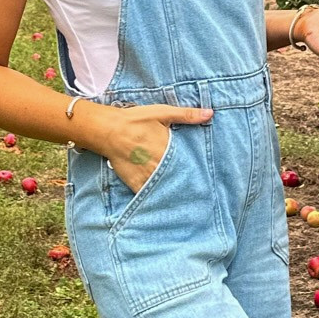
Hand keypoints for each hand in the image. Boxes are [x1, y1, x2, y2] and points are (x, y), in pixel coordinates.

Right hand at [86, 102, 212, 191]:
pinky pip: (149, 195)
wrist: (108, 130)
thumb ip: (186, 115)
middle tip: (202, 192)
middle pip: (179, 177)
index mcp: (169, 149)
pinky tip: (166, 205)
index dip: (197, 168)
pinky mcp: (136, 184)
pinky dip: (157, 199)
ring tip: (188, 201)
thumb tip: (210, 113)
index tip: (206, 175)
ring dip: (175, 192)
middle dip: (188, 182)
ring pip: (166, 188)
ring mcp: (148, 176)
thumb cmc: (135, 120)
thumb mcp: (163, 113)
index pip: (189, 163)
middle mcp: (160, 165)